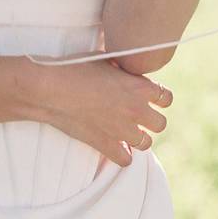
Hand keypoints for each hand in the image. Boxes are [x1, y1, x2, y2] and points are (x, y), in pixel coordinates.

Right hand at [27, 51, 173, 167]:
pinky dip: (121, 155)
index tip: (148, 98)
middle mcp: (136, 110)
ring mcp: (122, 130)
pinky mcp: (106, 145)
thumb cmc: (74, 68)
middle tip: (136, 116)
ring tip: (125, 131)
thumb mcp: (104, 58)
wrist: (51, 88)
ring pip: (146, 143)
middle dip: (150, 120)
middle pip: (161, 124)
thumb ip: (121, 66)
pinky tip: (114, 147)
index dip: (159, 98)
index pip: (167, 98)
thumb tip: (124, 65)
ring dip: (138, 138)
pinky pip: (125, 160)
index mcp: (139, 87)